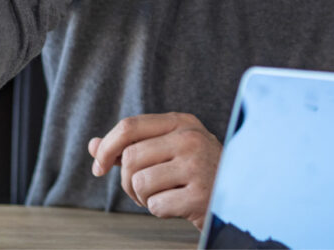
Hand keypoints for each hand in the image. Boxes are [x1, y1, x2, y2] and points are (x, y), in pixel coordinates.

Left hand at [88, 112, 221, 229]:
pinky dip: (158, 210)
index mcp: (181, 122)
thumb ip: (132, 146)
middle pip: (131, 157)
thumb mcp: (169, 149)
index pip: (129, 126)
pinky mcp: (200, 195)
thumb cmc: (198, 172)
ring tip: (161, 196)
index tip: (99, 167)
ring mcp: (197, 165)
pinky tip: (176, 205)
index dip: (107, 147)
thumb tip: (93, 146)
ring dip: (143, 197)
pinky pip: (156, 205)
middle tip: (141, 190)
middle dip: (127, 181)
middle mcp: (190, 138)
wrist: (239, 196)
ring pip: (140, 182)